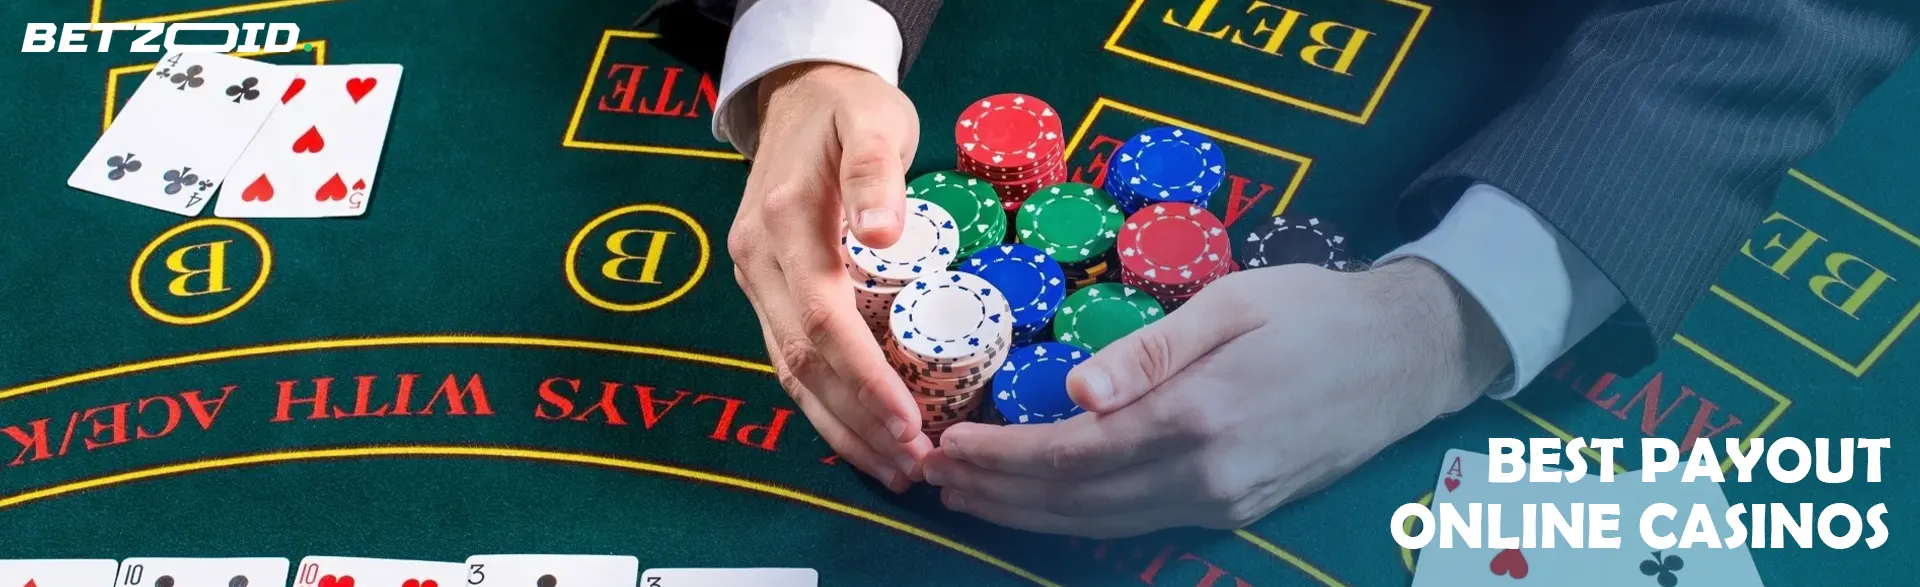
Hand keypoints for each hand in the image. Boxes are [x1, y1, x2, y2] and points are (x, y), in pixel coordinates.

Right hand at [729, 63, 928, 491]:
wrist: (798, 89)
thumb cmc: (848, 105)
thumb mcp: (872, 120)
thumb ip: (875, 172)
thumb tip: (884, 232)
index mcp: (785, 226)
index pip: (824, 322)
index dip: (866, 379)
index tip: (909, 421)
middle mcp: (758, 261)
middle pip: (803, 362)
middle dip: (857, 422)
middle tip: (911, 465)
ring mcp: (755, 277)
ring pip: (790, 370)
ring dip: (840, 425)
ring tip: (891, 467)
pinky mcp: (764, 286)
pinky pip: (789, 355)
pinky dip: (823, 401)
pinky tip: (858, 431)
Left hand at [920, 260, 1510, 536]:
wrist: (1408, 356)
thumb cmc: (1316, 312)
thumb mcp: (1229, 304)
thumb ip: (1148, 350)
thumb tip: (1072, 394)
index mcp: (1198, 417)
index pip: (1071, 453)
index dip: (1001, 456)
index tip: (946, 443)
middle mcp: (1207, 476)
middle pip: (1075, 501)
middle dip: (995, 492)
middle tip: (932, 476)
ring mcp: (1224, 503)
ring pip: (1102, 525)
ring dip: (1026, 514)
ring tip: (968, 494)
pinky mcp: (1237, 510)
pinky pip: (1138, 524)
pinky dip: (1078, 518)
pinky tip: (1043, 504)